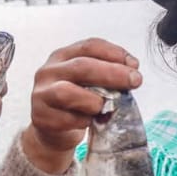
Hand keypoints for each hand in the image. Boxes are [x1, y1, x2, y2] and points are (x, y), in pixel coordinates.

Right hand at [22, 38, 143, 173]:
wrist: (53, 130)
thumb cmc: (77, 102)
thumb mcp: (89, 82)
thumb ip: (107, 74)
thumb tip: (132, 72)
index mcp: (62, 56)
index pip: (89, 45)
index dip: (114, 52)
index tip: (134, 65)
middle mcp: (48, 71)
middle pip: (81, 66)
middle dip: (113, 73)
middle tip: (135, 81)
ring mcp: (41, 94)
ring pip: (67, 92)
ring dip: (94, 100)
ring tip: (107, 107)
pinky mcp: (40, 117)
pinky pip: (66, 119)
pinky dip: (84, 121)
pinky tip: (91, 122)